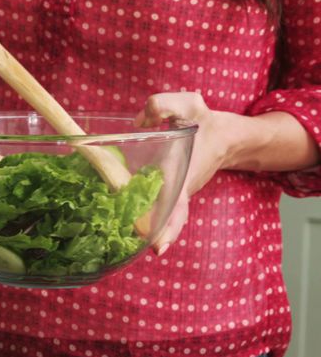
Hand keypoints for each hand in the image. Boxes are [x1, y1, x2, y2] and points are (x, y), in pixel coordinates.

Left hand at [134, 92, 238, 254]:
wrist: (221, 135)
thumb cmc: (202, 120)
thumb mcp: (189, 104)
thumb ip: (166, 104)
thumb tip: (143, 120)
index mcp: (183, 172)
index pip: (176, 204)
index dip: (168, 225)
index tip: (159, 247)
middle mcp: (180, 188)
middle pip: (172, 219)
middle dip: (162, 236)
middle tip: (151, 252)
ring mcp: (176, 193)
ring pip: (167, 217)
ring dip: (155, 232)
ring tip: (138, 246)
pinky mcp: (171, 192)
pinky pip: (163, 209)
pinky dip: (153, 220)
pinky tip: (135, 230)